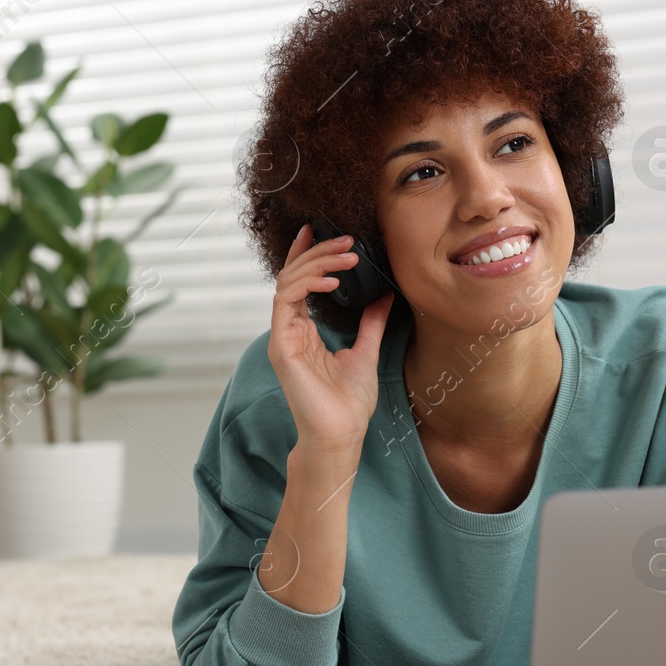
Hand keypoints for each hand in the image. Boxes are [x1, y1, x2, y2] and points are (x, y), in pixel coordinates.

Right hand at [269, 224, 395, 451]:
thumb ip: (371, 323)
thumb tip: (384, 295)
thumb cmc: (349, 403)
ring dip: (317, 263)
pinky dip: (306, 285)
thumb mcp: (366, 352)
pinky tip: (332, 282)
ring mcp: (283, 337)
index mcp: (305, 331)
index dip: (307, 255)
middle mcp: (290, 330)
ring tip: (346, 256)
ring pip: (288, 283)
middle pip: (293, 276)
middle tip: (346, 241)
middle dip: (319, 253)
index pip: (300, 283)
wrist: (342, 434)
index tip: (322, 231)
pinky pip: (285, 303)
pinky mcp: (281, 346)